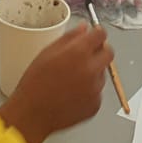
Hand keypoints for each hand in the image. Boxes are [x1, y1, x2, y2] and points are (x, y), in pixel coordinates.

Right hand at [0, 24, 113, 142]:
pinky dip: (89, 91)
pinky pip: (97, 92)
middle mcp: (91, 70)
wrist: (32, 113)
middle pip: (109, 53)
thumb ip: (69, 38)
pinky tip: (72, 93)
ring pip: (101, 73)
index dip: (97, 33)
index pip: (101, 35)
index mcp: (78, 53)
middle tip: (86, 56)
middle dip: (100, 51)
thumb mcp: (47, 52)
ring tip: (71, 80)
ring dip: (93, 72)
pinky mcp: (95, 105)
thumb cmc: (35, 83)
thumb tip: (83, 29)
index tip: (94, 34)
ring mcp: (95, 89)